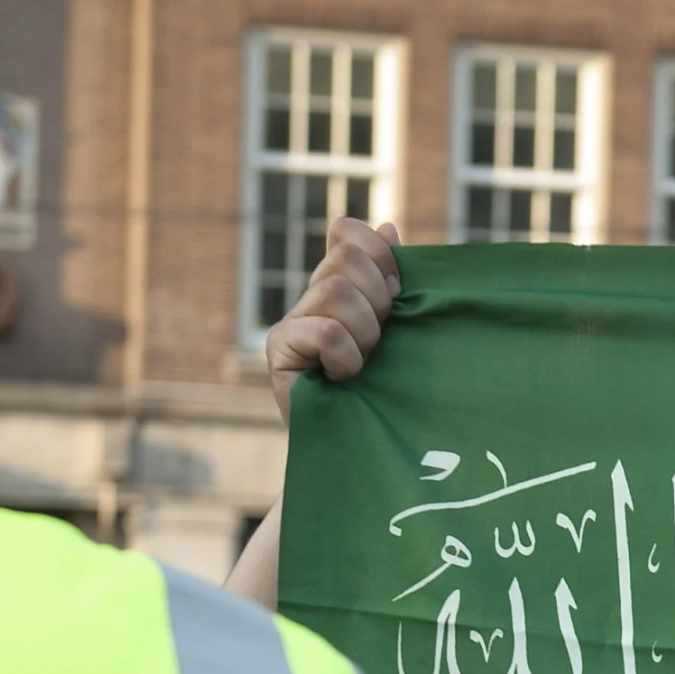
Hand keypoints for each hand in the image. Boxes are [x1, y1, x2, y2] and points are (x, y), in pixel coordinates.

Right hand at [265, 218, 399, 414]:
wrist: (357, 447)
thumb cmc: (381, 391)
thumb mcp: (396, 331)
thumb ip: (390, 282)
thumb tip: (388, 227)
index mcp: (339, 286)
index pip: (346, 235)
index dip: (378, 253)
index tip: (396, 291)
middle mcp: (310, 298)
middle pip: (345, 260)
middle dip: (377, 299)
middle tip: (379, 340)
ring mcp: (290, 322)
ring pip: (335, 291)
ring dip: (364, 332)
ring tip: (362, 362)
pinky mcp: (278, 350)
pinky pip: (325, 332)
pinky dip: (346, 356)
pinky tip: (343, 377)